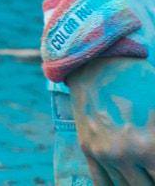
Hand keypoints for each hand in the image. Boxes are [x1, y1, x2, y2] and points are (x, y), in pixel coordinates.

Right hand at [68, 56, 154, 180]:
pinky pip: (101, 182)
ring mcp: (104, 154)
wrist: (96, 63)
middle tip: (151, 166)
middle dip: (152, 179)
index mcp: (150, 147)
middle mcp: (126, 156)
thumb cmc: (140, 81)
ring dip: (138, 183)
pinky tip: (125, 184)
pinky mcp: (88, 149)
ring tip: (143, 176)